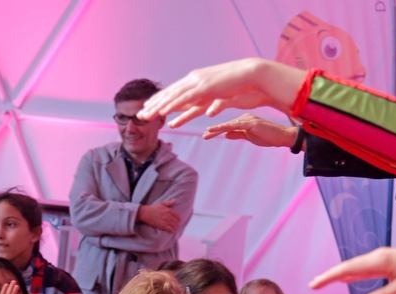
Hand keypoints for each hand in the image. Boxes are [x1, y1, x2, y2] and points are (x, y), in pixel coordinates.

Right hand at [137, 200, 180, 232]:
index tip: (179, 221)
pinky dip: (172, 231)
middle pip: (177, 222)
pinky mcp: (162, 226)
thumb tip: (175, 200)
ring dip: (176, 228)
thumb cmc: (152, 208)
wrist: (145, 213)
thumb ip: (169, 203)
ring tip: (175, 229)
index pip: (177, 216)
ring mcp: (166, 221)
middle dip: (177, 224)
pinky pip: (170, 229)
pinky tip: (172, 231)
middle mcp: (168, 216)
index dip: (179, 219)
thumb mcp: (161, 203)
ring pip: (174, 226)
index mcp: (169, 210)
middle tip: (177, 226)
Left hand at [140, 58, 304, 127]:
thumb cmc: (240, 88)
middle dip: (154, 105)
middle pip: (170, 95)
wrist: (254, 76)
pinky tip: (165, 113)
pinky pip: (186, 100)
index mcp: (197, 81)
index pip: (175, 92)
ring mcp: (199, 84)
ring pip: (174, 97)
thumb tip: (206, 109)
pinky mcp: (205, 89)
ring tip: (147, 116)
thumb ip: (211, 102)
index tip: (149, 108)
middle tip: (140, 115)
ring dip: (159, 107)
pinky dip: (174, 106)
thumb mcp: (221, 97)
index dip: (161, 100)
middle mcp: (195, 81)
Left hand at [203, 113, 298, 147]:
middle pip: (226, 124)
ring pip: (229, 124)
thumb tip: (225, 134)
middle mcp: (245, 117)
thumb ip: (238, 134)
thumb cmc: (269, 136)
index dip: (217, 130)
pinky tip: (217, 130)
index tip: (207, 135)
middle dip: (214, 130)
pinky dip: (225, 127)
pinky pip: (235, 125)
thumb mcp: (250, 137)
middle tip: (204, 136)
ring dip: (217, 129)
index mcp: (245, 119)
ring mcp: (248, 119)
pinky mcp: (251, 123)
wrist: (283, 136)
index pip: (228, 125)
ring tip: (206, 134)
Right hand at [309, 247, 395, 293]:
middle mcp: (377, 257)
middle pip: (347, 267)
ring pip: (355, 268)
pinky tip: (345, 279)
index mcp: (379, 262)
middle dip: (329, 276)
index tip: (314, 284)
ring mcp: (381, 259)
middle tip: (313, 285)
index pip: (348, 269)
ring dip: (338, 275)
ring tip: (323, 282)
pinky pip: (364, 269)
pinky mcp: (386, 263)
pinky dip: (351, 274)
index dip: (329, 277)